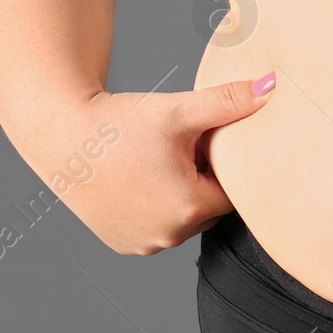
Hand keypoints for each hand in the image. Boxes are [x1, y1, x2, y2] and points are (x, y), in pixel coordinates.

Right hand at [46, 73, 275, 254]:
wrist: (59, 134)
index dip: (219, 164)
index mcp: (190, 208)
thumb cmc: (119, 122)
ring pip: (184, 220)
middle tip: (174, 150)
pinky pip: (157, 229)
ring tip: (153, 164)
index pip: (231, 191)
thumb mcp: (179, 110)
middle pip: (208, 208)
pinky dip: (155, 209)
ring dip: (179, 197)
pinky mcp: (125, 246)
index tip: (199, 143)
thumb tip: (273, 85)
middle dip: (201, 181)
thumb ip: (229, 101)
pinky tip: (136, 182)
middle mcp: (169, 236)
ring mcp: (145, 245)